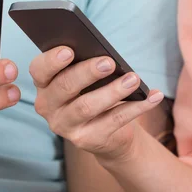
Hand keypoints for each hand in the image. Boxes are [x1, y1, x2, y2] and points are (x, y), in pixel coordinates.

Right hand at [30, 47, 163, 161]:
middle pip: (64, 87)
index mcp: (44, 84)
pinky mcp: (86, 140)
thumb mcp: (85, 77)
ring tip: (133, 78)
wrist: (107, 134)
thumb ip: (84, 64)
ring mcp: (65, 126)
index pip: (39, 70)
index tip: (70, 50)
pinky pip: (113, 121)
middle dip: (87, 72)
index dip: (52, 61)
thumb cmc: (93, 92)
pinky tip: (152, 96)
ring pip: (86, 106)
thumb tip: (103, 55)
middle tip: (109, 62)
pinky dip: (136, 107)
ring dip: (113, 91)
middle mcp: (48, 106)